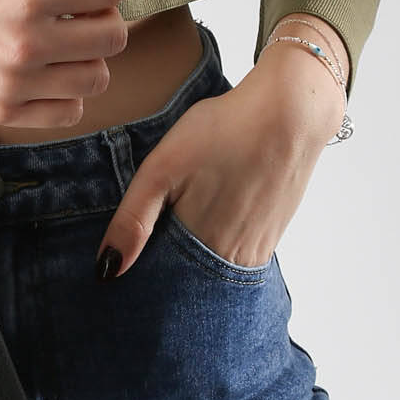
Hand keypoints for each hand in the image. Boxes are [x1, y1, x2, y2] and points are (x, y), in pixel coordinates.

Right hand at [0, 0, 136, 128]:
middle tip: (79, 7)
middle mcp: (24, 43)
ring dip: (89, 55)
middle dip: (106, 15)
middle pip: (114, 35)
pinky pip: (69, 111)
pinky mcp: (2, 114)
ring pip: (98, 76)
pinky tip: (44, 71)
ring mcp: (14, 84)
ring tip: (59, 40)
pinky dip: (68, 92)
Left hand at [96, 42, 344, 275]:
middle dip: (163, 274)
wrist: (291, 114)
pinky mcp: (270, 239)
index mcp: (200, 248)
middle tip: (153, 237)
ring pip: (209, 275)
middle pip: (185, 284)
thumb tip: (108, 269)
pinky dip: (213, 250)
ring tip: (179, 227)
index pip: (159, 285)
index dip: (138, 276)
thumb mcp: (162, 168)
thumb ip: (133, 219)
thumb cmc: (224, 132)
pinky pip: (232, 260)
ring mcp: (254, 253)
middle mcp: (231, 262)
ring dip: (188, 264)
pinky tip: (207, 220)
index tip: (125, 263)